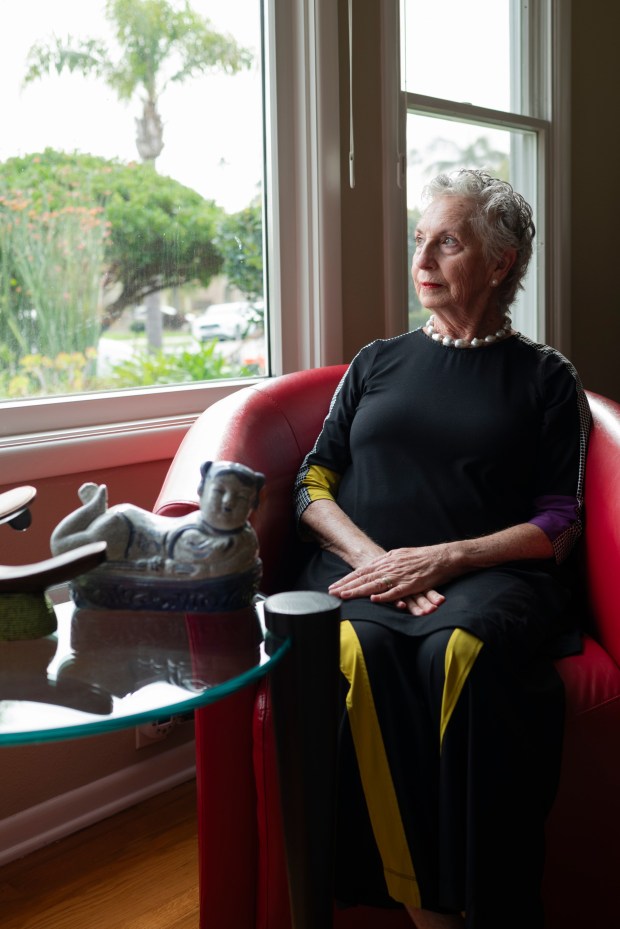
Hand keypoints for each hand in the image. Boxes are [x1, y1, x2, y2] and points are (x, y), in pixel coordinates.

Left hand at [328, 544, 459, 615]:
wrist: (444, 556)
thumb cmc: (423, 557)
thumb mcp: (401, 555)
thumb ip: (387, 562)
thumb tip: (375, 566)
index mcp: (387, 560)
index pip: (362, 570)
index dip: (347, 579)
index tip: (334, 586)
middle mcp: (391, 566)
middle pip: (364, 577)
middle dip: (347, 585)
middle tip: (331, 592)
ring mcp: (401, 575)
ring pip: (375, 584)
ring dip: (359, 591)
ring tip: (344, 596)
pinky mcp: (412, 584)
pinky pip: (396, 591)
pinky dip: (384, 596)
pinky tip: (373, 599)